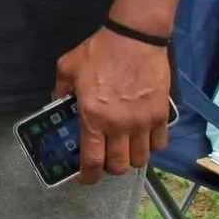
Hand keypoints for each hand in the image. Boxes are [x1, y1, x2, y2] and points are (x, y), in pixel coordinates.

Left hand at [55, 27, 173, 185]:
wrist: (133, 38)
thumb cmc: (99, 51)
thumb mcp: (67, 67)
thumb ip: (60, 89)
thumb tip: (57, 102)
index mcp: (93, 117)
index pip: (92, 160)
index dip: (88, 176)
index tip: (85, 179)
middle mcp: (118, 125)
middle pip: (118, 166)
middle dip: (110, 168)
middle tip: (105, 159)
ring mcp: (142, 122)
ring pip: (141, 159)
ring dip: (131, 158)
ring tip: (124, 149)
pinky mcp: (160, 115)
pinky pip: (159, 144)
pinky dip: (152, 146)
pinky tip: (144, 138)